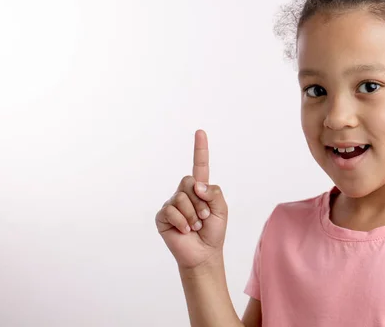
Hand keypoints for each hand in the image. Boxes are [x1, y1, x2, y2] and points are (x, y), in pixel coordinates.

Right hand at [156, 130, 227, 269]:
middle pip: (189, 182)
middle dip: (200, 202)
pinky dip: (181, 222)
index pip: (200, 165)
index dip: (200, 149)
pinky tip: (185, 230)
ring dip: (192, 215)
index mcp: (200, 188)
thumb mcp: (221, 209)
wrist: (203, 253)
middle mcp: (185, 193)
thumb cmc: (213, 231)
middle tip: (204, 217)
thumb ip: (214, 192)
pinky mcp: (162, 216)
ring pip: (181, 198)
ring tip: (195, 226)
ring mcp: (172, 203)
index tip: (200, 132)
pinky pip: (171, 211)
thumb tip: (197, 185)